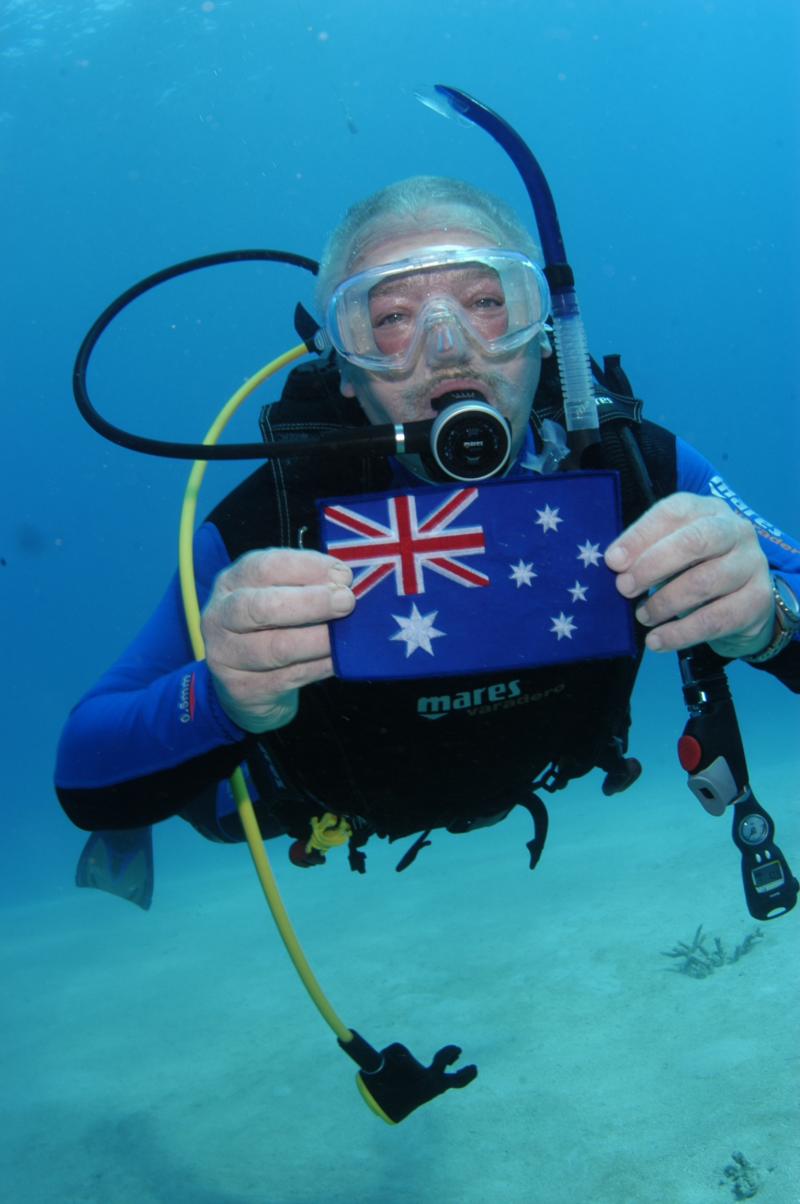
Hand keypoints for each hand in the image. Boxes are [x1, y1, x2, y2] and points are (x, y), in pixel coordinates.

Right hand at [201, 549, 353, 732]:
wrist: (247, 687)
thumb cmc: (271, 628)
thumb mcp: (280, 597)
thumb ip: (305, 585)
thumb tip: (344, 581)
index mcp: (232, 582)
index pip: (265, 567)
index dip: (307, 567)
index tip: (343, 575)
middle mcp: (221, 616)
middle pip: (262, 607)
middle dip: (311, 603)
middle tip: (346, 602)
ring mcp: (227, 655)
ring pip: (278, 647)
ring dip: (319, 640)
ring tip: (345, 636)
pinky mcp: (242, 688)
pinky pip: (290, 676)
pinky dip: (320, 666)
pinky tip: (338, 659)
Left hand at [604, 493, 774, 657]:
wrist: (743, 603)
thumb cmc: (695, 569)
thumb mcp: (671, 553)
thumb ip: (645, 553)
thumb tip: (614, 564)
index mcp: (708, 510)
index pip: (674, 512)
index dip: (640, 536)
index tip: (612, 561)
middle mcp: (736, 530)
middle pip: (694, 542)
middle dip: (652, 565)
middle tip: (624, 588)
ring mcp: (752, 564)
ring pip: (704, 582)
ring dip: (664, 603)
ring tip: (642, 615)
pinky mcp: (757, 601)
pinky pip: (715, 619)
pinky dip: (680, 633)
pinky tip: (656, 641)